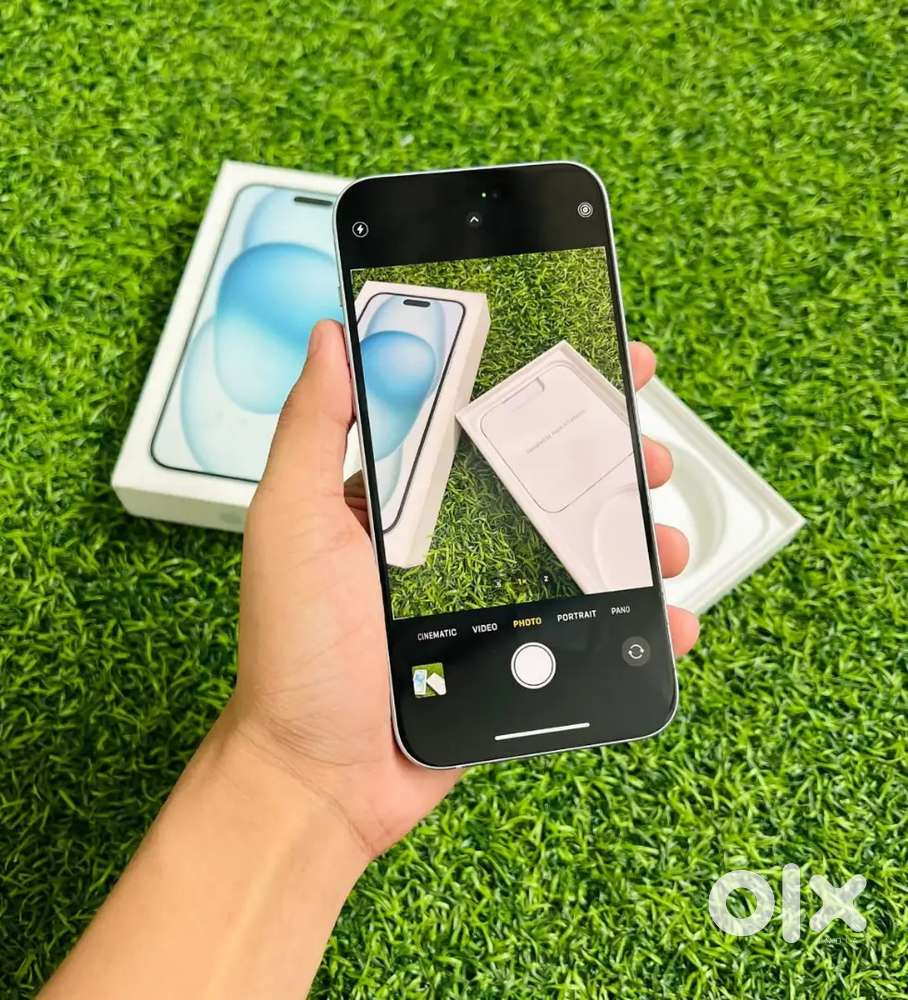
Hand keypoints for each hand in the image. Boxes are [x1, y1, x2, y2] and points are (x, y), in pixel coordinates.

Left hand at [229, 321, 698, 861]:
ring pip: (577, 545)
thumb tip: (334, 335)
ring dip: (631, 531)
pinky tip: (667, 612)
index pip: (475, 417)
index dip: (532, 380)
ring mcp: (489, 595)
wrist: (321, 777)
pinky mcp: (516, 650)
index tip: (587, 351)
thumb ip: (313, 429)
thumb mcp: (291, 523)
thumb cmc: (296, 653)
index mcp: (401, 496)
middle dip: (605, 453)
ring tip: (660, 534)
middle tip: (644, 445)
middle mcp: (450, 537)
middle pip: (543, 477)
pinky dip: (635, 617)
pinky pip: (588, 624)